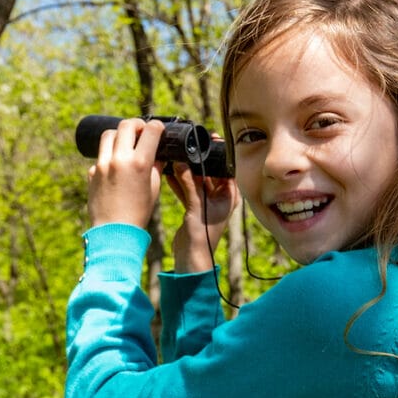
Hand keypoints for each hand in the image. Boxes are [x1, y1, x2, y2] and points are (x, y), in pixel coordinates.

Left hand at [88, 118, 164, 228]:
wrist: (115, 231)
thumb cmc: (138, 212)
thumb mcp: (153, 188)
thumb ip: (155, 167)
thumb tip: (157, 155)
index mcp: (140, 163)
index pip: (150, 131)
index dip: (157, 126)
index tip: (158, 129)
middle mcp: (120, 159)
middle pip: (127, 125)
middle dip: (137, 124)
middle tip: (142, 131)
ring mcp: (103, 164)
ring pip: (109, 134)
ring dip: (120, 134)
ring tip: (126, 143)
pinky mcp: (92, 172)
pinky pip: (101, 155)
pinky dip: (110, 155)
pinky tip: (116, 166)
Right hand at [165, 136, 238, 272]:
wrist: (191, 258)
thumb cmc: (202, 236)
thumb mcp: (197, 205)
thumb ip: (190, 182)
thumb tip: (182, 161)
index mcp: (229, 196)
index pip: (226, 168)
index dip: (218, 154)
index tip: (210, 140)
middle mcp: (220, 197)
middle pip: (210, 172)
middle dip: (198, 160)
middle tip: (188, 145)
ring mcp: (207, 202)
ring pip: (196, 180)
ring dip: (186, 171)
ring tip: (176, 156)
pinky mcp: (194, 207)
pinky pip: (187, 189)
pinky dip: (179, 182)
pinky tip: (168, 172)